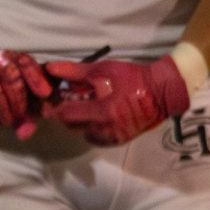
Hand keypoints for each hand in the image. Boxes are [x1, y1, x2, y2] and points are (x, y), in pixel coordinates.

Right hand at [0, 50, 53, 130]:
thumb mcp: (0, 105)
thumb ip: (18, 116)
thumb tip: (28, 131)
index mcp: (1, 63)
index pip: (23, 60)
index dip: (36, 75)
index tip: (45, 94)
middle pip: (10, 71)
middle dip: (20, 98)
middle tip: (21, 117)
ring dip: (2, 106)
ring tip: (5, 121)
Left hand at [43, 55, 189, 145]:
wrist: (162, 92)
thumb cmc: (132, 77)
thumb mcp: (102, 69)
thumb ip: (74, 71)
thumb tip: (50, 68)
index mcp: (103, 112)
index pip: (67, 115)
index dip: (54, 108)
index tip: (48, 101)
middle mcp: (106, 130)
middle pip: (72, 126)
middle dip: (65, 114)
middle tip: (65, 100)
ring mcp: (113, 138)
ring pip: (83, 133)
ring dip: (77, 122)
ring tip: (82, 106)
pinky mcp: (119, 141)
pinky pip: (96, 138)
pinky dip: (90, 128)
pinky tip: (95, 115)